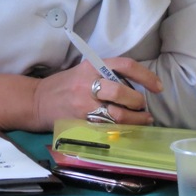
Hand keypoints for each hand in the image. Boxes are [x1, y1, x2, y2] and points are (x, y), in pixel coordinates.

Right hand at [33, 58, 162, 128]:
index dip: (146, 76)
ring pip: (116, 114)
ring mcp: (83, 104)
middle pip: (122, 92)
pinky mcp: (80, 122)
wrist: (37, 100)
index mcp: (92, 66)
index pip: (125, 65)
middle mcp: (88, 82)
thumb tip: (137, 85)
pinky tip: (127, 129)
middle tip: (143, 107)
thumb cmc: (65, 85)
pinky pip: (106, 128)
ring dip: (135, 119)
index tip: (158, 87)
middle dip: (138, 102)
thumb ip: (107, 73)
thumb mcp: (84, 70)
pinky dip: (121, 129)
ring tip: (142, 120)